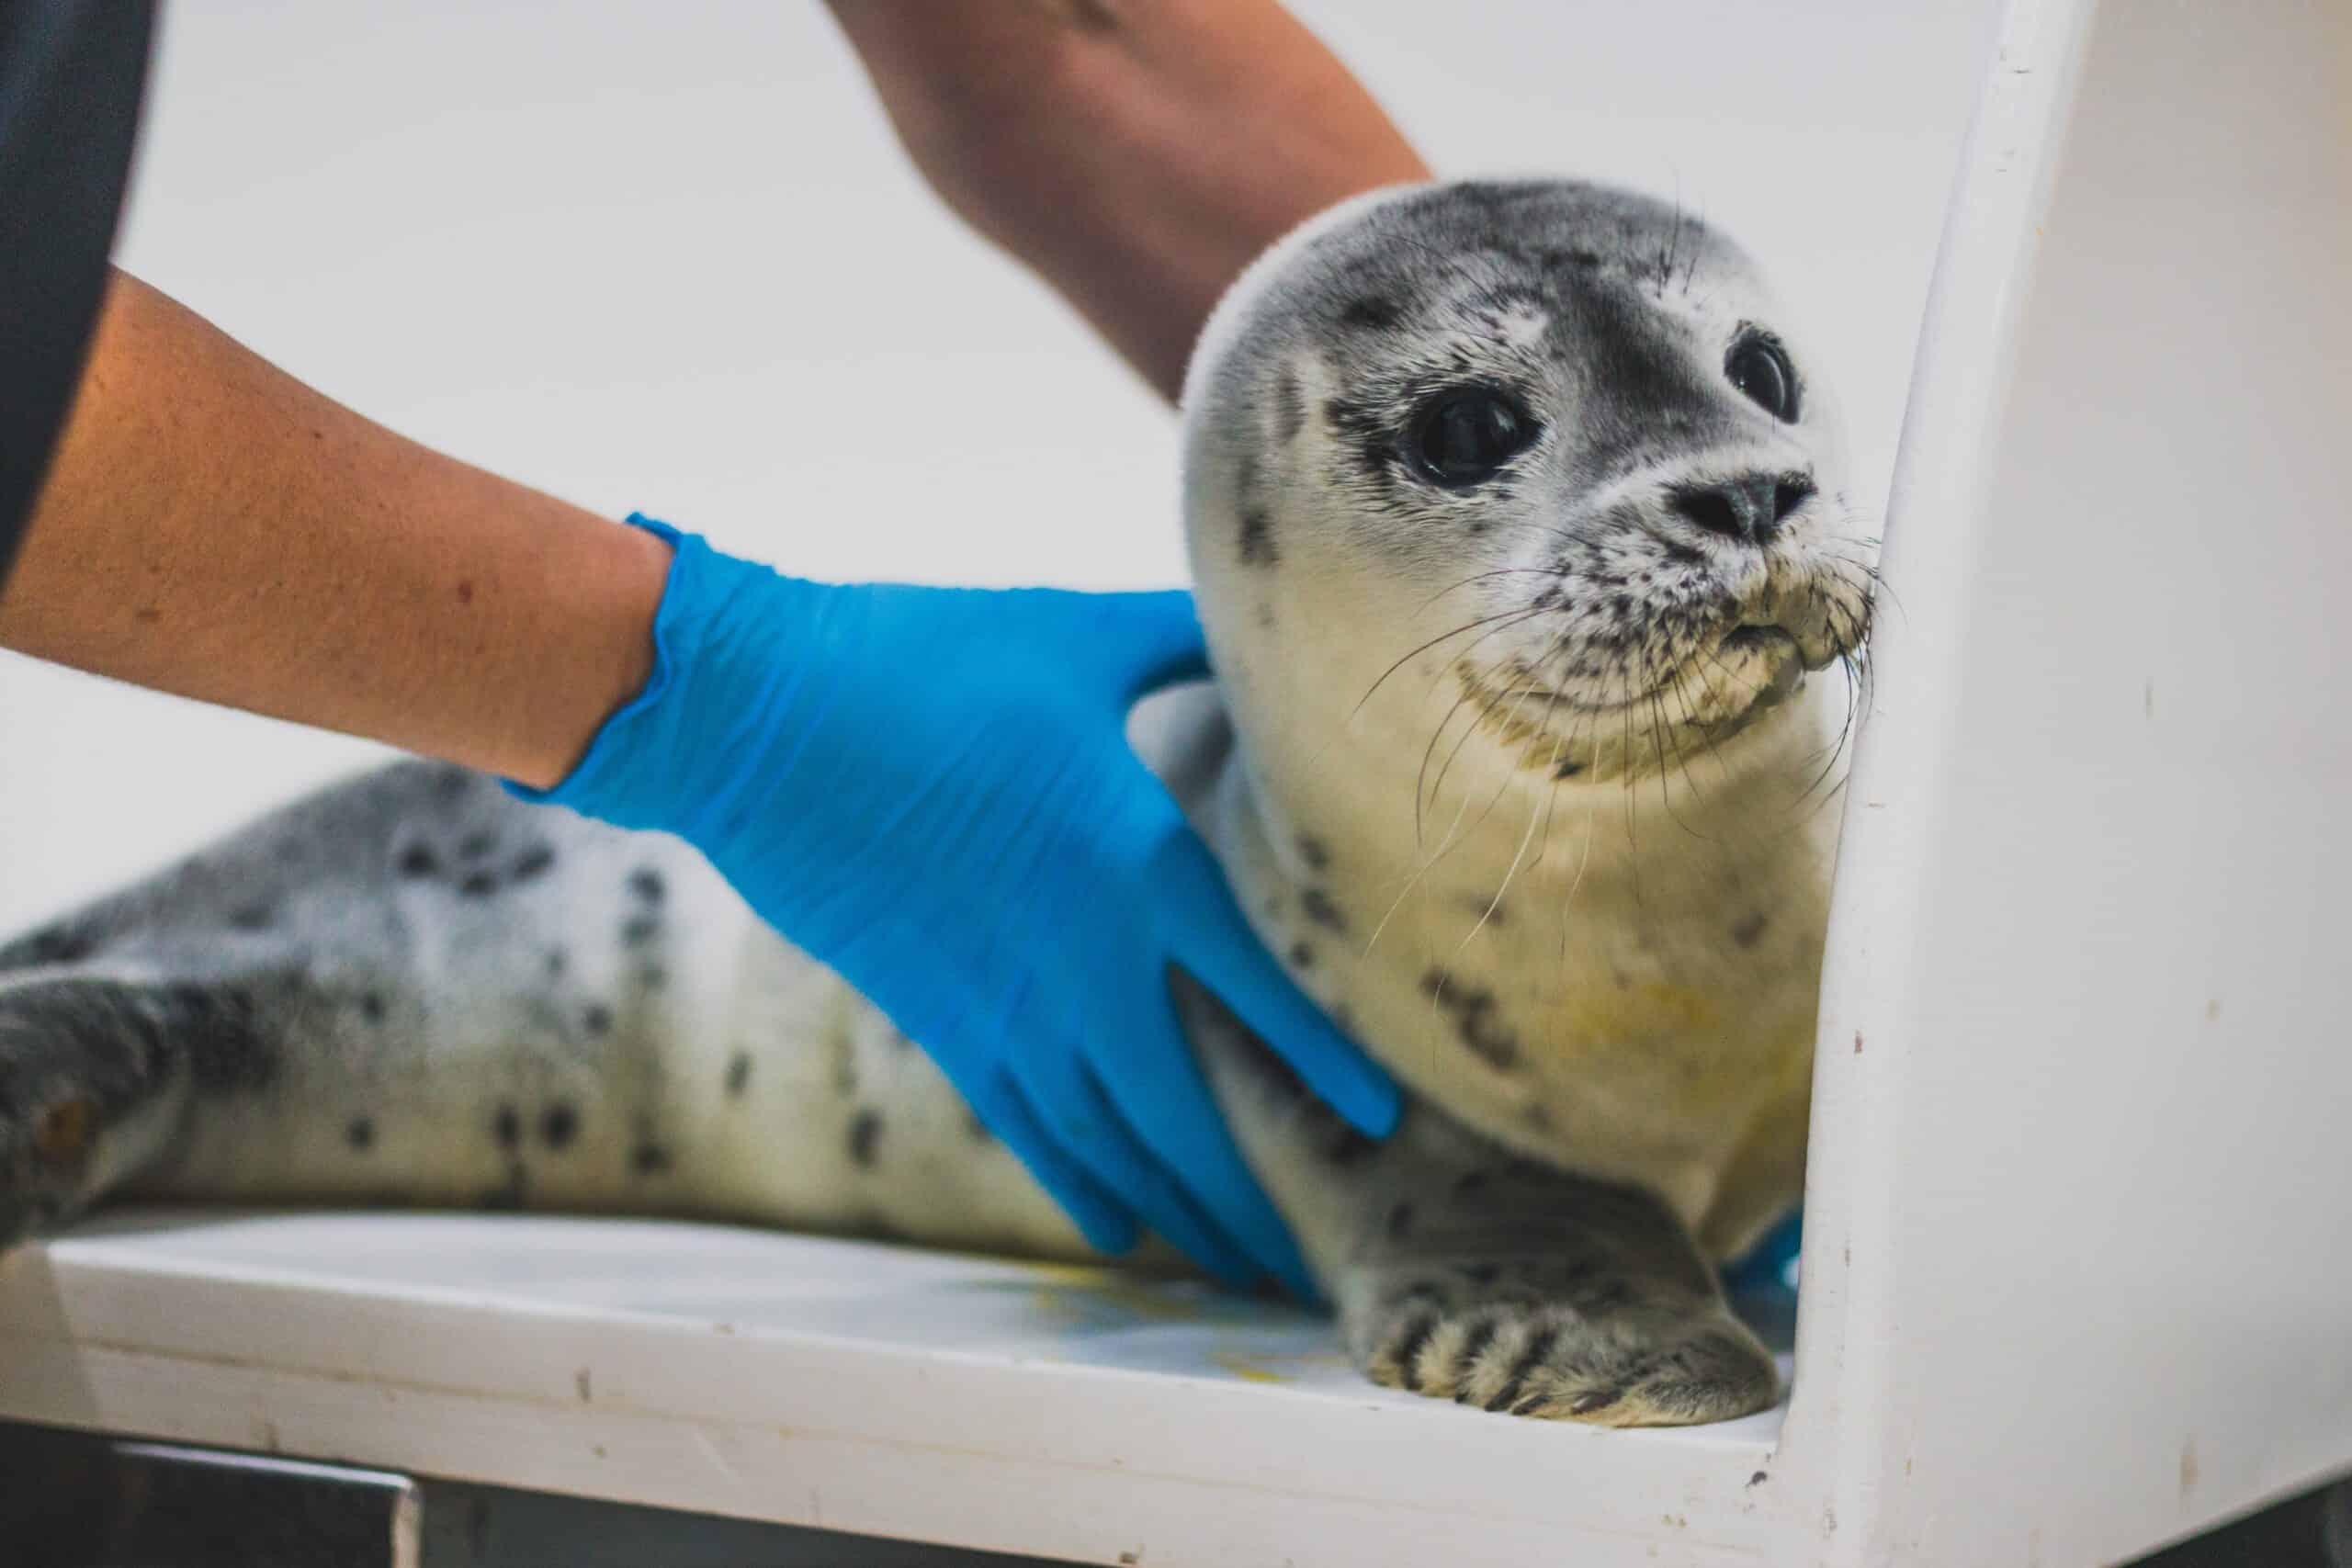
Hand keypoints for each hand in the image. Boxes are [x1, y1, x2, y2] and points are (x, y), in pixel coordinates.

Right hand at [515, 516, 1399, 1295]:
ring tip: (1235, 1262)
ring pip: (1108, 1142)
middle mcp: (1080, 959)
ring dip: (1175, 1209)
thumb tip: (1257, 635)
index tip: (1383, 1121)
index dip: (1323, 1062)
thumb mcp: (1073, 634)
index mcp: (1132, 860)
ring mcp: (1003, 1004)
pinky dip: (1080, 1185)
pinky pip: (1029, 1129)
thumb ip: (1178, 642)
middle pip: (1184, 1113)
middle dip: (1248, 1194)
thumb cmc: (923, 656)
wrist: (759, 715)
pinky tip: (1118, 1229)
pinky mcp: (940, 1020)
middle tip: (1303, 1257)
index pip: (1257, 987)